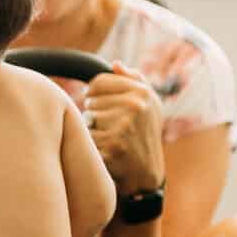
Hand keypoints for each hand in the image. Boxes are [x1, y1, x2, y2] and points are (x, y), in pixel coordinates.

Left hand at [83, 64, 165, 195]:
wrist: (146, 172)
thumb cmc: (144, 134)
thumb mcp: (149, 104)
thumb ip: (134, 80)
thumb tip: (115, 64)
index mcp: (142, 92)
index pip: (98, 82)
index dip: (92, 94)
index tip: (95, 103)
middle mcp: (136, 106)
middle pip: (91, 101)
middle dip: (94, 114)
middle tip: (108, 128)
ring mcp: (125, 125)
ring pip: (87, 119)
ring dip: (92, 129)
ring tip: (108, 138)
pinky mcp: (113, 145)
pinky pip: (87, 137)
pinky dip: (91, 144)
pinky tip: (105, 150)